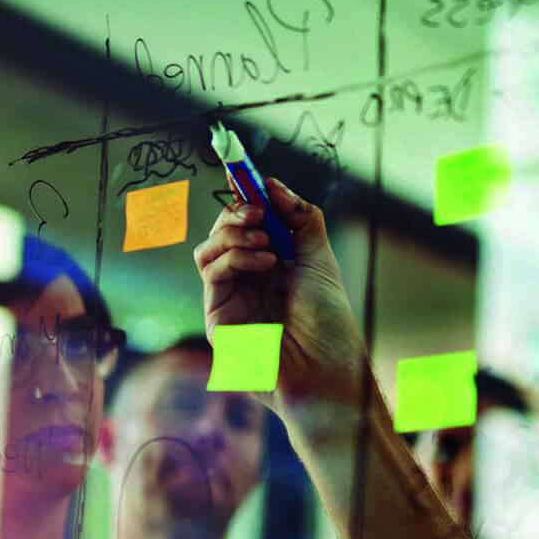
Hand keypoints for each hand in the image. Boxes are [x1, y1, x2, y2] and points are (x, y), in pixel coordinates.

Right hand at [192, 178, 366, 414]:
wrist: (327, 368)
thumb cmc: (329, 321)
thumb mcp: (319, 259)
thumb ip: (299, 218)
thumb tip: (271, 183)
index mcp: (273, 264)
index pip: (249, 222)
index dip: (244, 195)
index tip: (243, 170)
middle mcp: (249, 279)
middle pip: (224, 230)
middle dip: (237, 211)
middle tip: (258, 210)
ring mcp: (231, 298)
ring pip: (209, 248)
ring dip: (234, 233)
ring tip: (265, 240)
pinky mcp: (218, 317)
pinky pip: (211, 271)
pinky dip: (234, 257)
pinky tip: (264, 262)